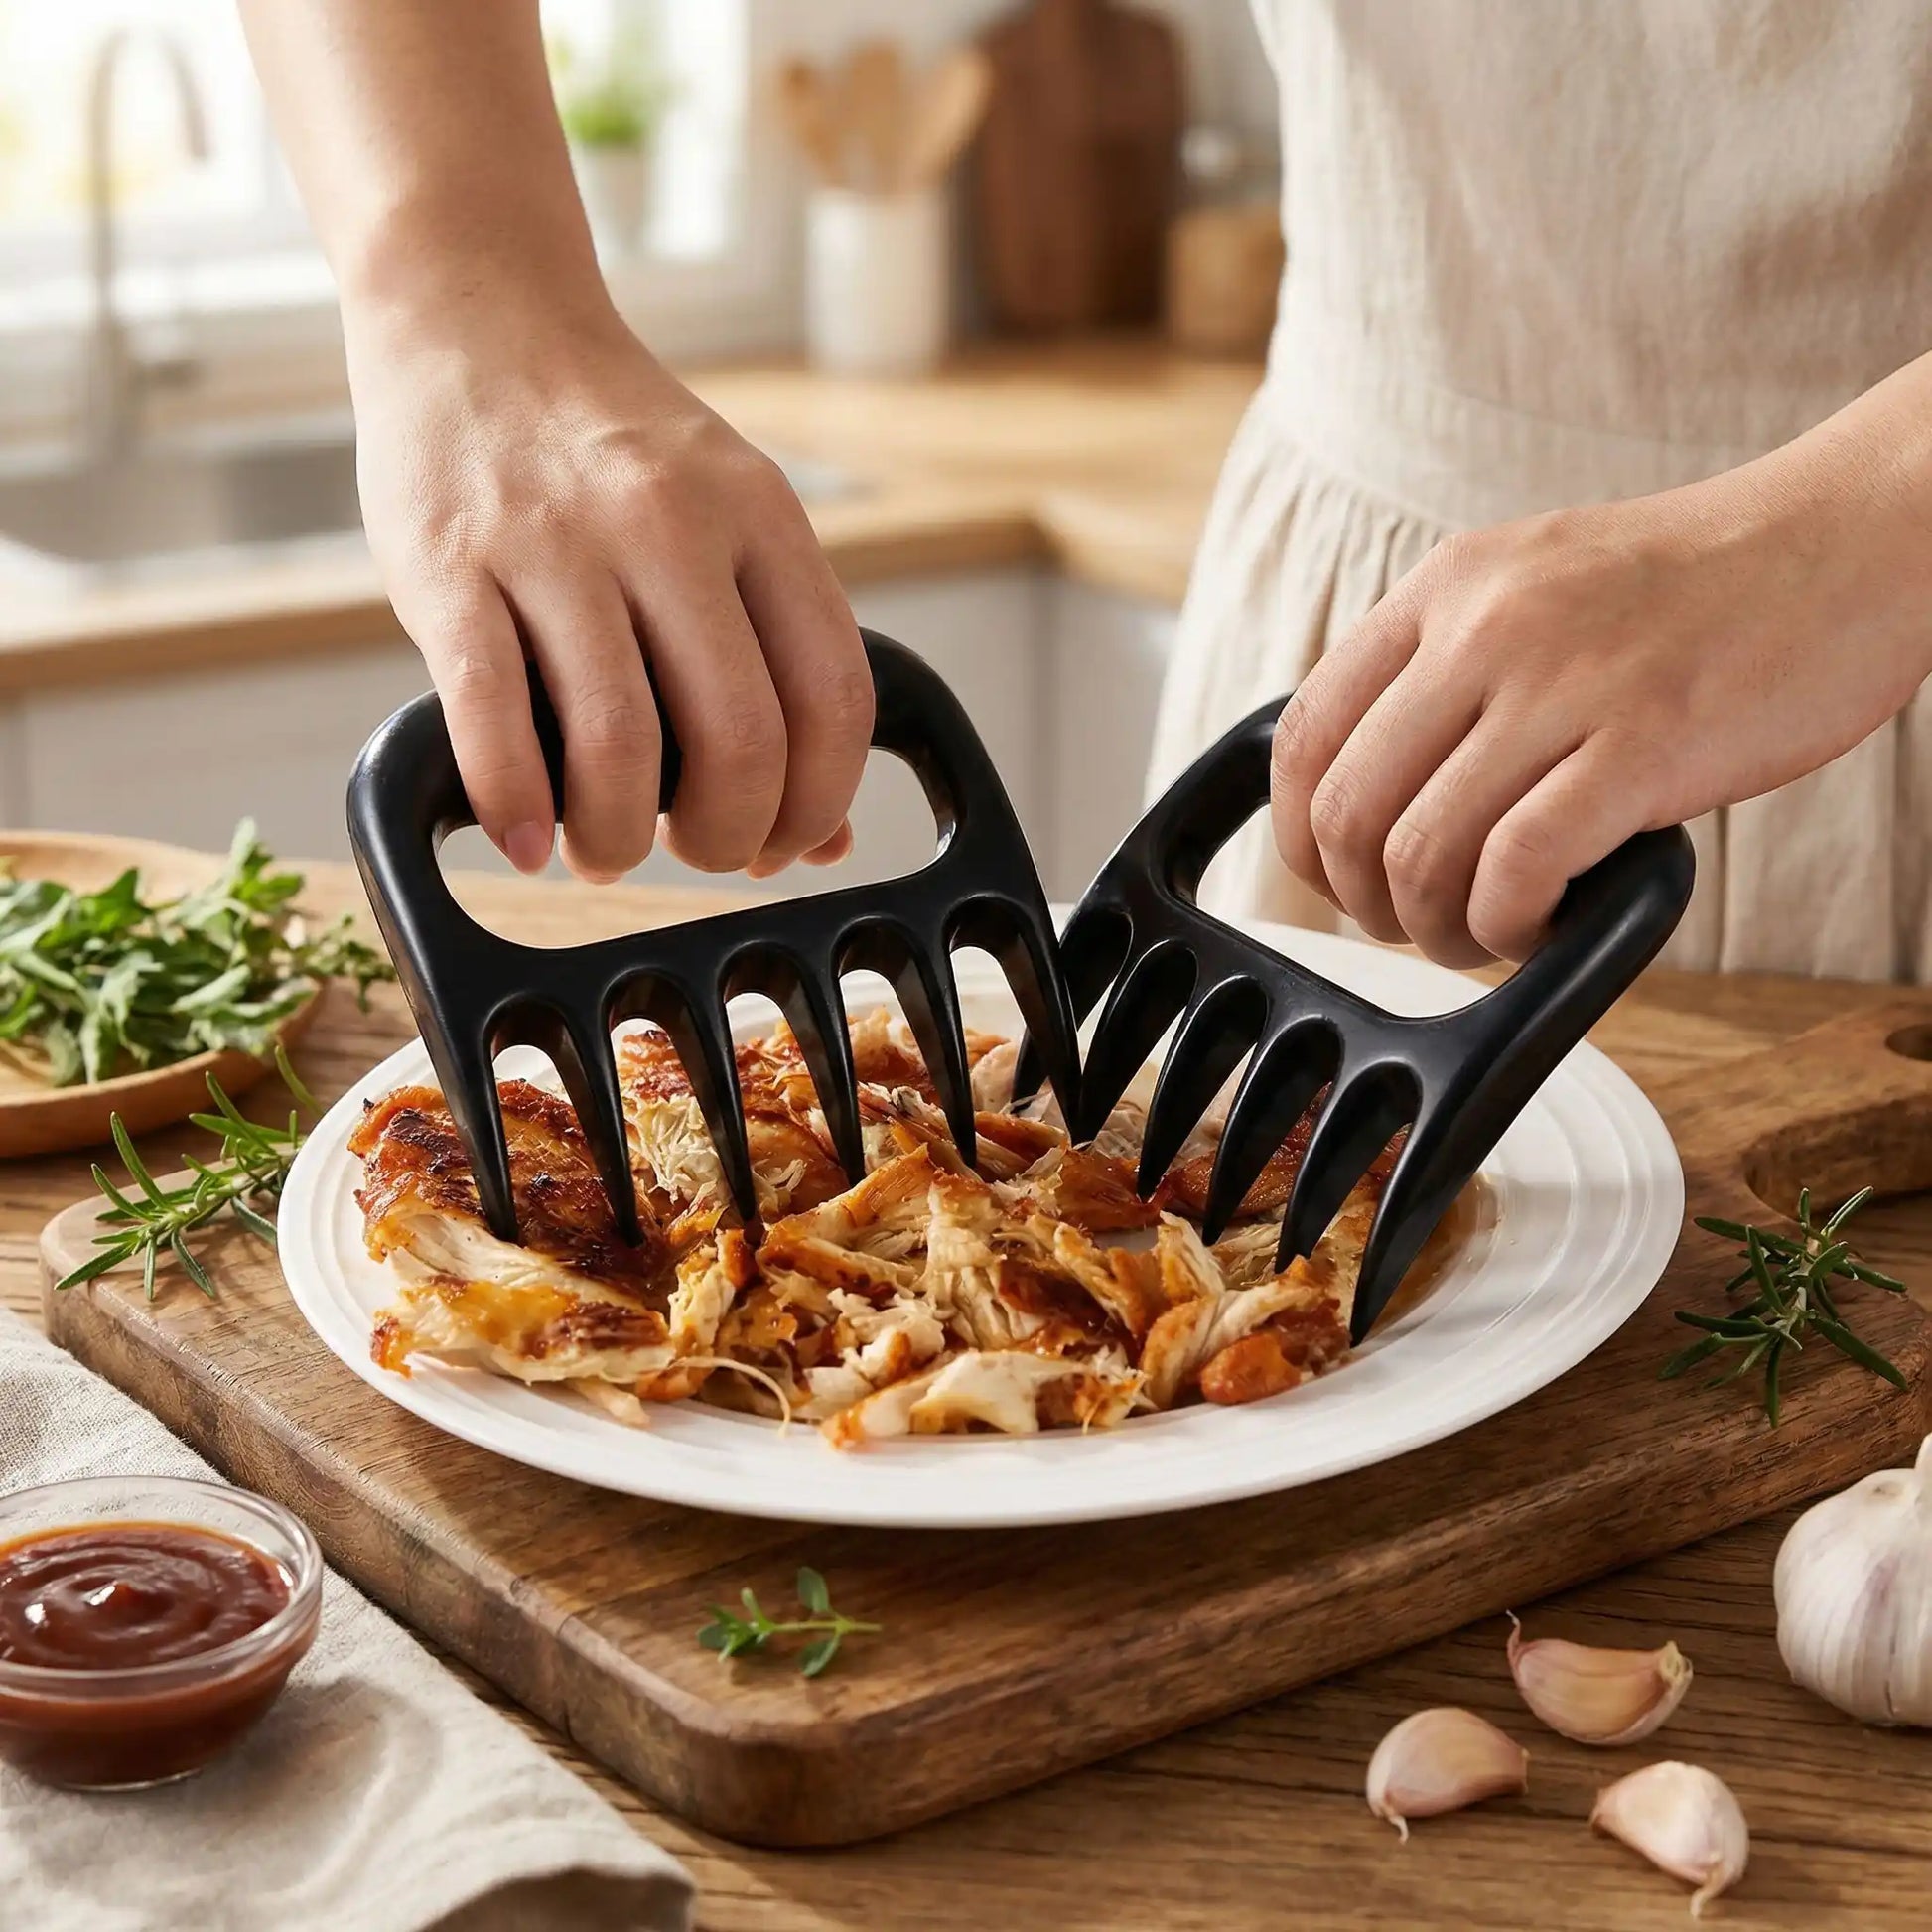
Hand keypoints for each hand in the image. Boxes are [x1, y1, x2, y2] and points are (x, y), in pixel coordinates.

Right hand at [347, 301, 869, 882]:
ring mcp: (555, 540)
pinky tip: (527, 839)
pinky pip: (492, 716)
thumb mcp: (731, 519)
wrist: (477, 312)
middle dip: (725, 837)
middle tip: (696, 853)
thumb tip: (824, 836)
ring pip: (618, 745)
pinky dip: (517, 805)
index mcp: (761, 516)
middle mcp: (669, 522)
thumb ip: (781, 661)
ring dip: (618, 836)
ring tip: (606, 850)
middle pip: (739, 737)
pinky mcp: (448, 562)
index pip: (834, 697)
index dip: (819, 801)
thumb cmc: (614, 446)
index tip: (785, 842)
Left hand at [1268, 453, 1931, 965]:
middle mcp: (1485, 628)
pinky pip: (1515, 870)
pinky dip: (1508, 925)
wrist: (1851, 538)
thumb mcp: (1535, 586)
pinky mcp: (1645, 744)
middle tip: (1416, 924)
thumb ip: (1449, 668)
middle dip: (1366, 902)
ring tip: (1484, 934)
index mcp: (1446, 588)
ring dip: (1435, 929)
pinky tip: (1539, 923)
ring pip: (1420, 853)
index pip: (1303, 735)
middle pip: (1349, 812)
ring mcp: (1563, 683)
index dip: (1302, 837)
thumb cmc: (1697, 587)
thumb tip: (1375, 790)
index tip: (1338, 880)